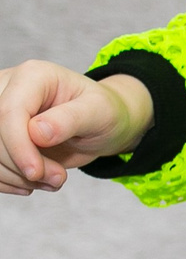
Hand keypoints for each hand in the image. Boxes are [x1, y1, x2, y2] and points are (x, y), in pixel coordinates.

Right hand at [0, 62, 152, 193]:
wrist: (99, 124)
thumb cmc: (102, 111)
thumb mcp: (100, 112)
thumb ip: (70, 119)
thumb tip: (37, 132)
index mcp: (33, 76)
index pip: (9, 112)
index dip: (18, 146)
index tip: (36, 172)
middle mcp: (8, 89)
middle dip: (20, 165)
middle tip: (57, 178)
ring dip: (15, 176)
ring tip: (52, 180)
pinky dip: (6, 180)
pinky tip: (34, 182)